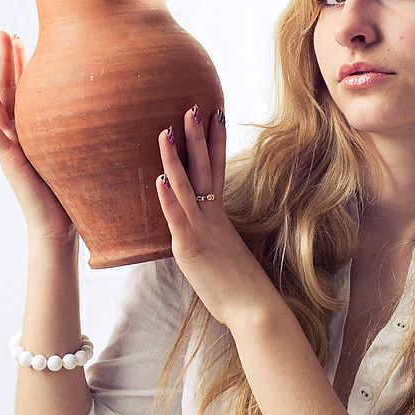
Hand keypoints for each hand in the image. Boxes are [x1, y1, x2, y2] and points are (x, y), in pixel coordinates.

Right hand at [0, 31, 76, 243]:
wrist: (64, 225)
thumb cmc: (78, 190)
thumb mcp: (85, 150)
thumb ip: (90, 129)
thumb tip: (119, 105)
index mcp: (38, 130)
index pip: (27, 90)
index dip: (23, 65)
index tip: (26, 38)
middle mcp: (21, 135)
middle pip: (8, 91)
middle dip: (5, 61)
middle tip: (3, 31)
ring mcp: (11, 146)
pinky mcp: (8, 160)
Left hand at [155, 105, 280, 328]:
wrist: (255, 308)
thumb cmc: (240, 285)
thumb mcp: (224, 251)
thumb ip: (214, 233)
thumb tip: (207, 225)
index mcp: (219, 215)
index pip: (216, 169)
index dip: (215, 141)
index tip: (215, 114)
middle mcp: (211, 216)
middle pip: (204, 168)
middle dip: (198, 137)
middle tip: (192, 106)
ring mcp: (201, 230)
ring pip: (186, 186)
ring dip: (175, 157)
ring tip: (166, 130)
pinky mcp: (191, 249)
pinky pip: (178, 219)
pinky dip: (169, 198)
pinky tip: (159, 178)